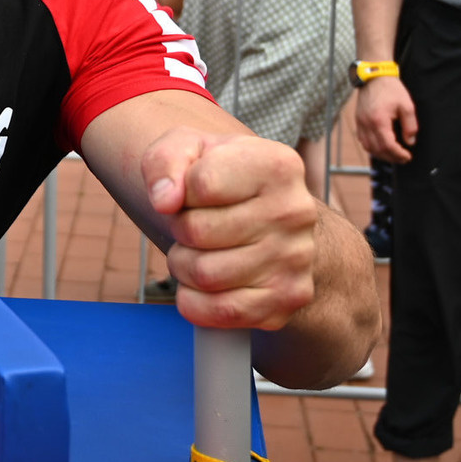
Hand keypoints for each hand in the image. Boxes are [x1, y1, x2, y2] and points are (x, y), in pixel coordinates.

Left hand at [143, 126, 321, 329]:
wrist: (269, 217)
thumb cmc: (222, 179)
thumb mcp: (190, 149)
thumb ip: (166, 160)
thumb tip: (165, 200)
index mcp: (277, 165)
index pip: (201, 185)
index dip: (179, 191)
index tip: (191, 190)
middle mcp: (296, 211)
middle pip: (197, 232)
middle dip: (179, 230)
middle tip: (192, 225)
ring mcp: (296, 259)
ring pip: (204, 275)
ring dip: (183, 266)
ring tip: (199, 251)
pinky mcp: (287, 299)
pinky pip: (220, 312)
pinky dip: (195, 302)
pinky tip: (204, 284)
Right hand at [353, 74, 415, 163]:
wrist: (374, 77)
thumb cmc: (391, 89)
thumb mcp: (406, 105)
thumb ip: (410, 125)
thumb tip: (410, 142)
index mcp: (379, 120)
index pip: (388, 145)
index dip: (398, 154)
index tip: (408, 156)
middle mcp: (367, 124)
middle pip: (377, 149)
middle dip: (391, 157)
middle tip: (403, 159)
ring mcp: (360, 123)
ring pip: (368, 147)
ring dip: (381, 154)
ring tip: (393, 155)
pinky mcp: (358, 121)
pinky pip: (362, 140)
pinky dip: (372, 147)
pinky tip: (381, 146)